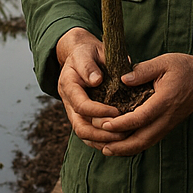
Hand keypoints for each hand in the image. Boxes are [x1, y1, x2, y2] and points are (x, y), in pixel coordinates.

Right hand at [54, 27, 124, 151]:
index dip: (99, 111)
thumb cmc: (88, 52)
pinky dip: (102, 141)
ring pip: (84, 134)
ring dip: (103, 140)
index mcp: (69, 85)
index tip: (118, 111)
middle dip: (102, 133)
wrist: (81, 55)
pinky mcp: (82, 116)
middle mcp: (68, 101)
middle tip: (123, 131)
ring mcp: (74, 111)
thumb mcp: (89, 52)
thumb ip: (90, 66)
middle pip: (80, 127)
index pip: (81, 105)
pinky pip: (89, 135)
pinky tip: (118, 141)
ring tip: (124, 138)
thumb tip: (96, 80)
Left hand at [93, 53, 192, 155]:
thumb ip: (143, 70)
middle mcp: (167, 117)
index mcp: (165, 101)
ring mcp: (168, 124)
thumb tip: (122, 79)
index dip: (120, 123)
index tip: (103, 123)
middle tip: (100, 143)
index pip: (140, 118)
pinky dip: (134, 147)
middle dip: (119, 144)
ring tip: (105, 149)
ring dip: (125, 150)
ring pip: (145, 144)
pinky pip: (149, 141)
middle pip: (142, 139)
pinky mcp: (167, 126)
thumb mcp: (164, 62)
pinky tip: (121, 146)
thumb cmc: (185, 68)